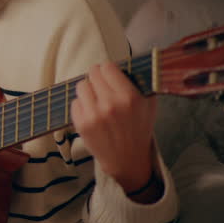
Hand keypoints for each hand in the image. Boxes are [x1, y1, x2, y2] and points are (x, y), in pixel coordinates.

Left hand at [71, 62, 158, 194]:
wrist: (127, 159)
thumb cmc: (138, 130)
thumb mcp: (148, 105)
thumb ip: (139, 83)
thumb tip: (127, 64)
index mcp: (129, 97)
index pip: (107, 67)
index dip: (107, 69)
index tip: (109, 73)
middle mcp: (110, 104)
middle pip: (92, 74)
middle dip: (96, 77)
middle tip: (101, 84)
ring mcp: (94, 115)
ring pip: (81, 86)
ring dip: (88, 89)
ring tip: (96, 98)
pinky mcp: (81, 124)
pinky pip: (75, 102)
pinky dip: (82, 105)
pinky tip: (92, 112)